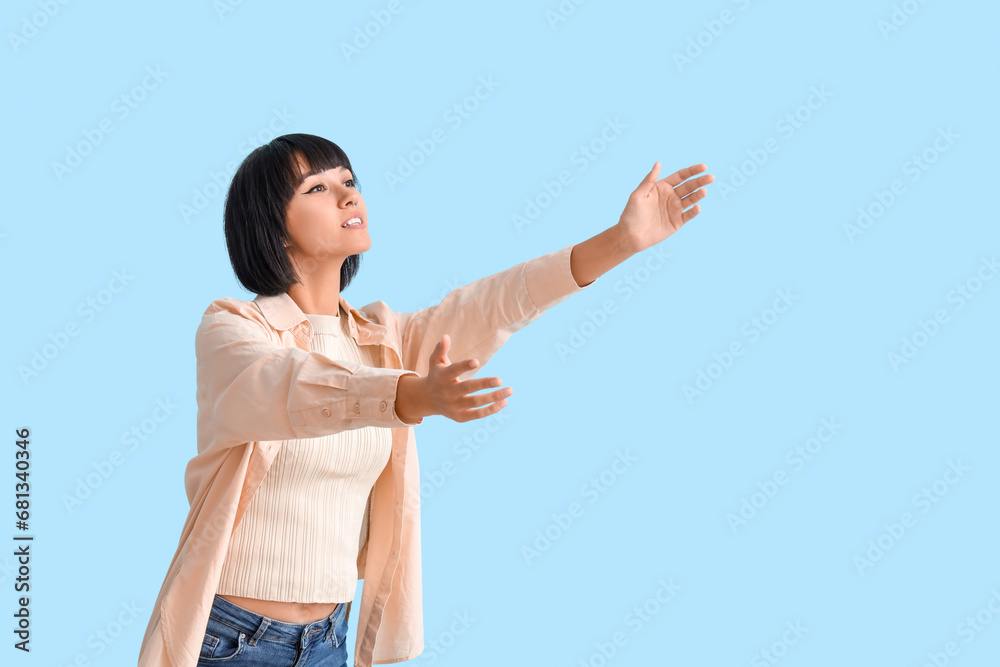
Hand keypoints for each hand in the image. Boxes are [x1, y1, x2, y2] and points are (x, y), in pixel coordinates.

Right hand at [395, 334, 512, 423]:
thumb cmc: (437, 375)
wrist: (427, 399)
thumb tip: (446, 336)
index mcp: (442, 377)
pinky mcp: (460, 417)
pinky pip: (478, 414)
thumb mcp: (435, 361)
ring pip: (476, 402)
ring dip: (494, 397)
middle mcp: (448, 392)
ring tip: (509, 390)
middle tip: (500, 380)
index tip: (477, 361)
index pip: (454, 370)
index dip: (464, 366)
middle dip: (484, 384)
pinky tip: (504, 402)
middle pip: (468, 388)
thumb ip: (441, 349)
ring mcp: (454, 406)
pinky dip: (491, 409)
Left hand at [615, 162, 713, 254]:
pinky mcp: (677, 222)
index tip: (703, 167)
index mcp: (663, 187)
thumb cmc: (631, 213)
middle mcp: (671, 196)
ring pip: (691, 199)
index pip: (681, 176)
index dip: (692, 171)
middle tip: (711, 177)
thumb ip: (649, 180)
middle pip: (689, 186)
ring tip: (704, 191)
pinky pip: (688, 215)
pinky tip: (697, 207)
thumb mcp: (638, 195)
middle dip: (700, 181)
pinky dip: (694, 211)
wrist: (630, 235)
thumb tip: (658, 163)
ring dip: (699, 195)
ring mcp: (675, 209)